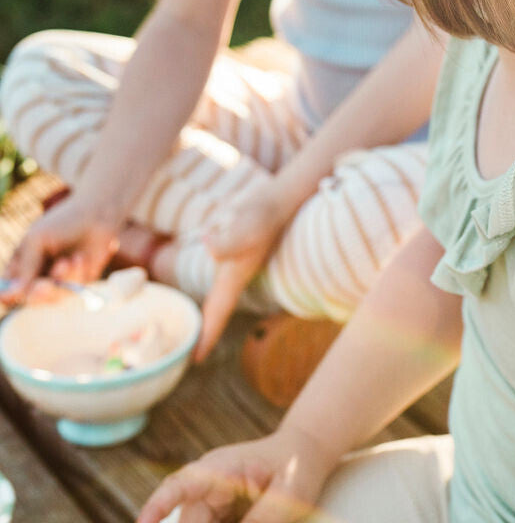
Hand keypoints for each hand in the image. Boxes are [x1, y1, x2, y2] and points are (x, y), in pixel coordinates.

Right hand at [1, 193, 118, 303]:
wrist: (97, 214)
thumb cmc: (63, 222)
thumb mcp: (37, 240)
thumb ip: (25, 267)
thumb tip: (12, 294)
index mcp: (21, 266)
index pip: (8, 290)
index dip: (7, 296)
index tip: (8, 297)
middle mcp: (38, 277)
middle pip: (30, 299)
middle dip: (36, 294)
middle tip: (42, 287)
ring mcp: (59, 281)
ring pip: (52, 297)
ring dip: (59, 280)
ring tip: (66, 262)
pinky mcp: (79, 282)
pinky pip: (72, 290)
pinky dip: (75, 275)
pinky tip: (79, 258)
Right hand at [136, 426, 334, 522]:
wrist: (303, 454)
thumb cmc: (296, 466)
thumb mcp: (288, 492)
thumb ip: (261, 520)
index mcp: (221, 468)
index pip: (181, 484)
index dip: (159, 505)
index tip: (143, 522)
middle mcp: (206, 487)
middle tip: (245, 520)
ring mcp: (209, 505)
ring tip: (257, 514)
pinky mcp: (216, 519)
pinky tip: (256, 517)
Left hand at [193, 191, 288, 361]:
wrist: (277, 200)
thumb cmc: (264, 214)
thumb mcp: (248, 225)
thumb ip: (228, 240)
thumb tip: (207, 247)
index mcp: (234, 276)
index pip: (218, 311)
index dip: (208, 335)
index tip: (195, 360)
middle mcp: (232, 275)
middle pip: (216, 310)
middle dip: (206, 333)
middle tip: (190, 358)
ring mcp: (232, 266)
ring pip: (216, 298)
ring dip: (207, 318)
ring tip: (195, 337)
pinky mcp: (230, 254)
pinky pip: (215, 281)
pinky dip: (210, 297)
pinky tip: (203, 304)